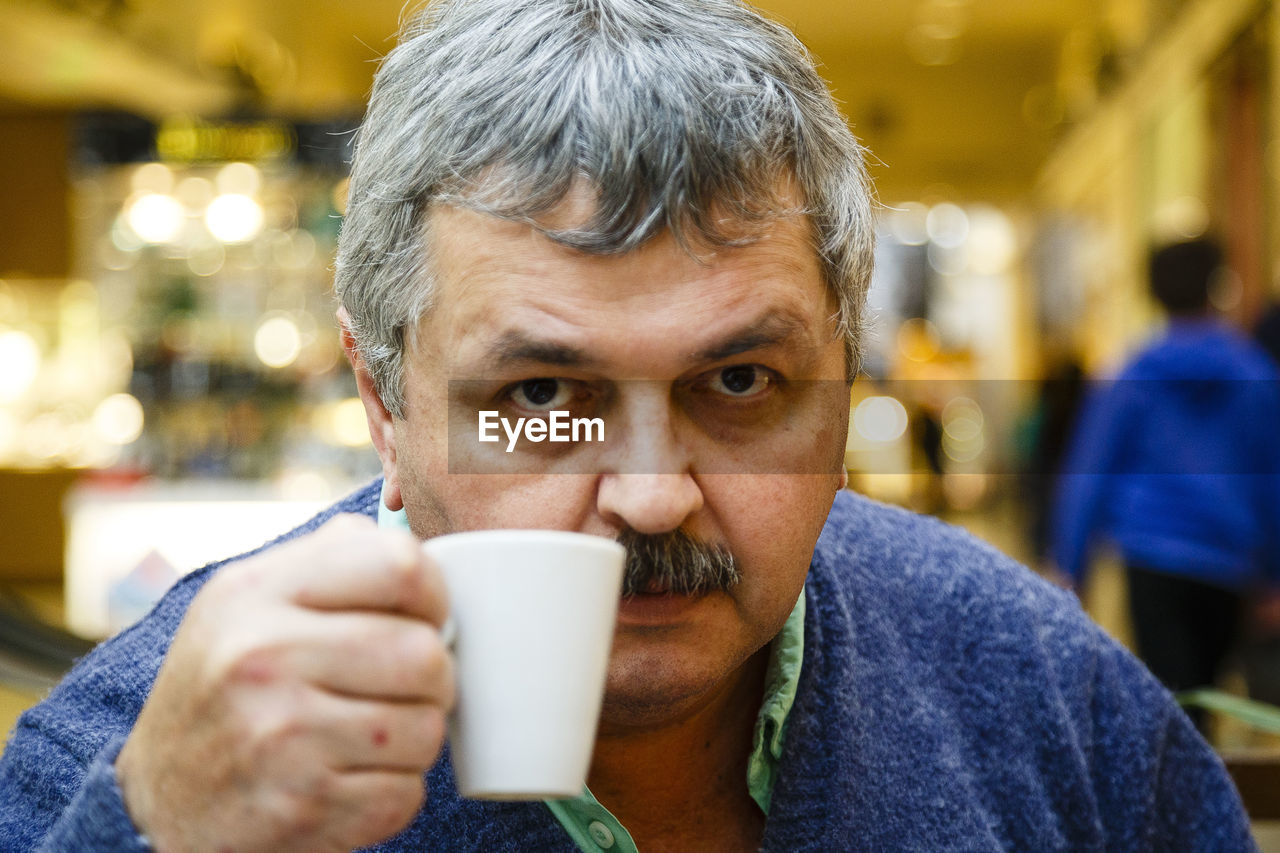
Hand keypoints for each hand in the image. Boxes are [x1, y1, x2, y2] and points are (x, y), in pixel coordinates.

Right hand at [115, 514, 453, 852]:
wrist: (160, 796)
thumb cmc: (229, 681)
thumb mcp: (250, 598)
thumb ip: (331, 555)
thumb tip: (413, 546)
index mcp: (257, 591)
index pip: (401, 566)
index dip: (435, 596)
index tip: (424, 618)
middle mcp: (262, 657)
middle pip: (424, 654)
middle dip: (434, 675)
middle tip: (405, 686)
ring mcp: (279, 737)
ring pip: (426, 728)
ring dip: (417, 737)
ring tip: (376, 732)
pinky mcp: (299, 807)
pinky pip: (406, 795)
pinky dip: (394, 792)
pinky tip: (353, 777)